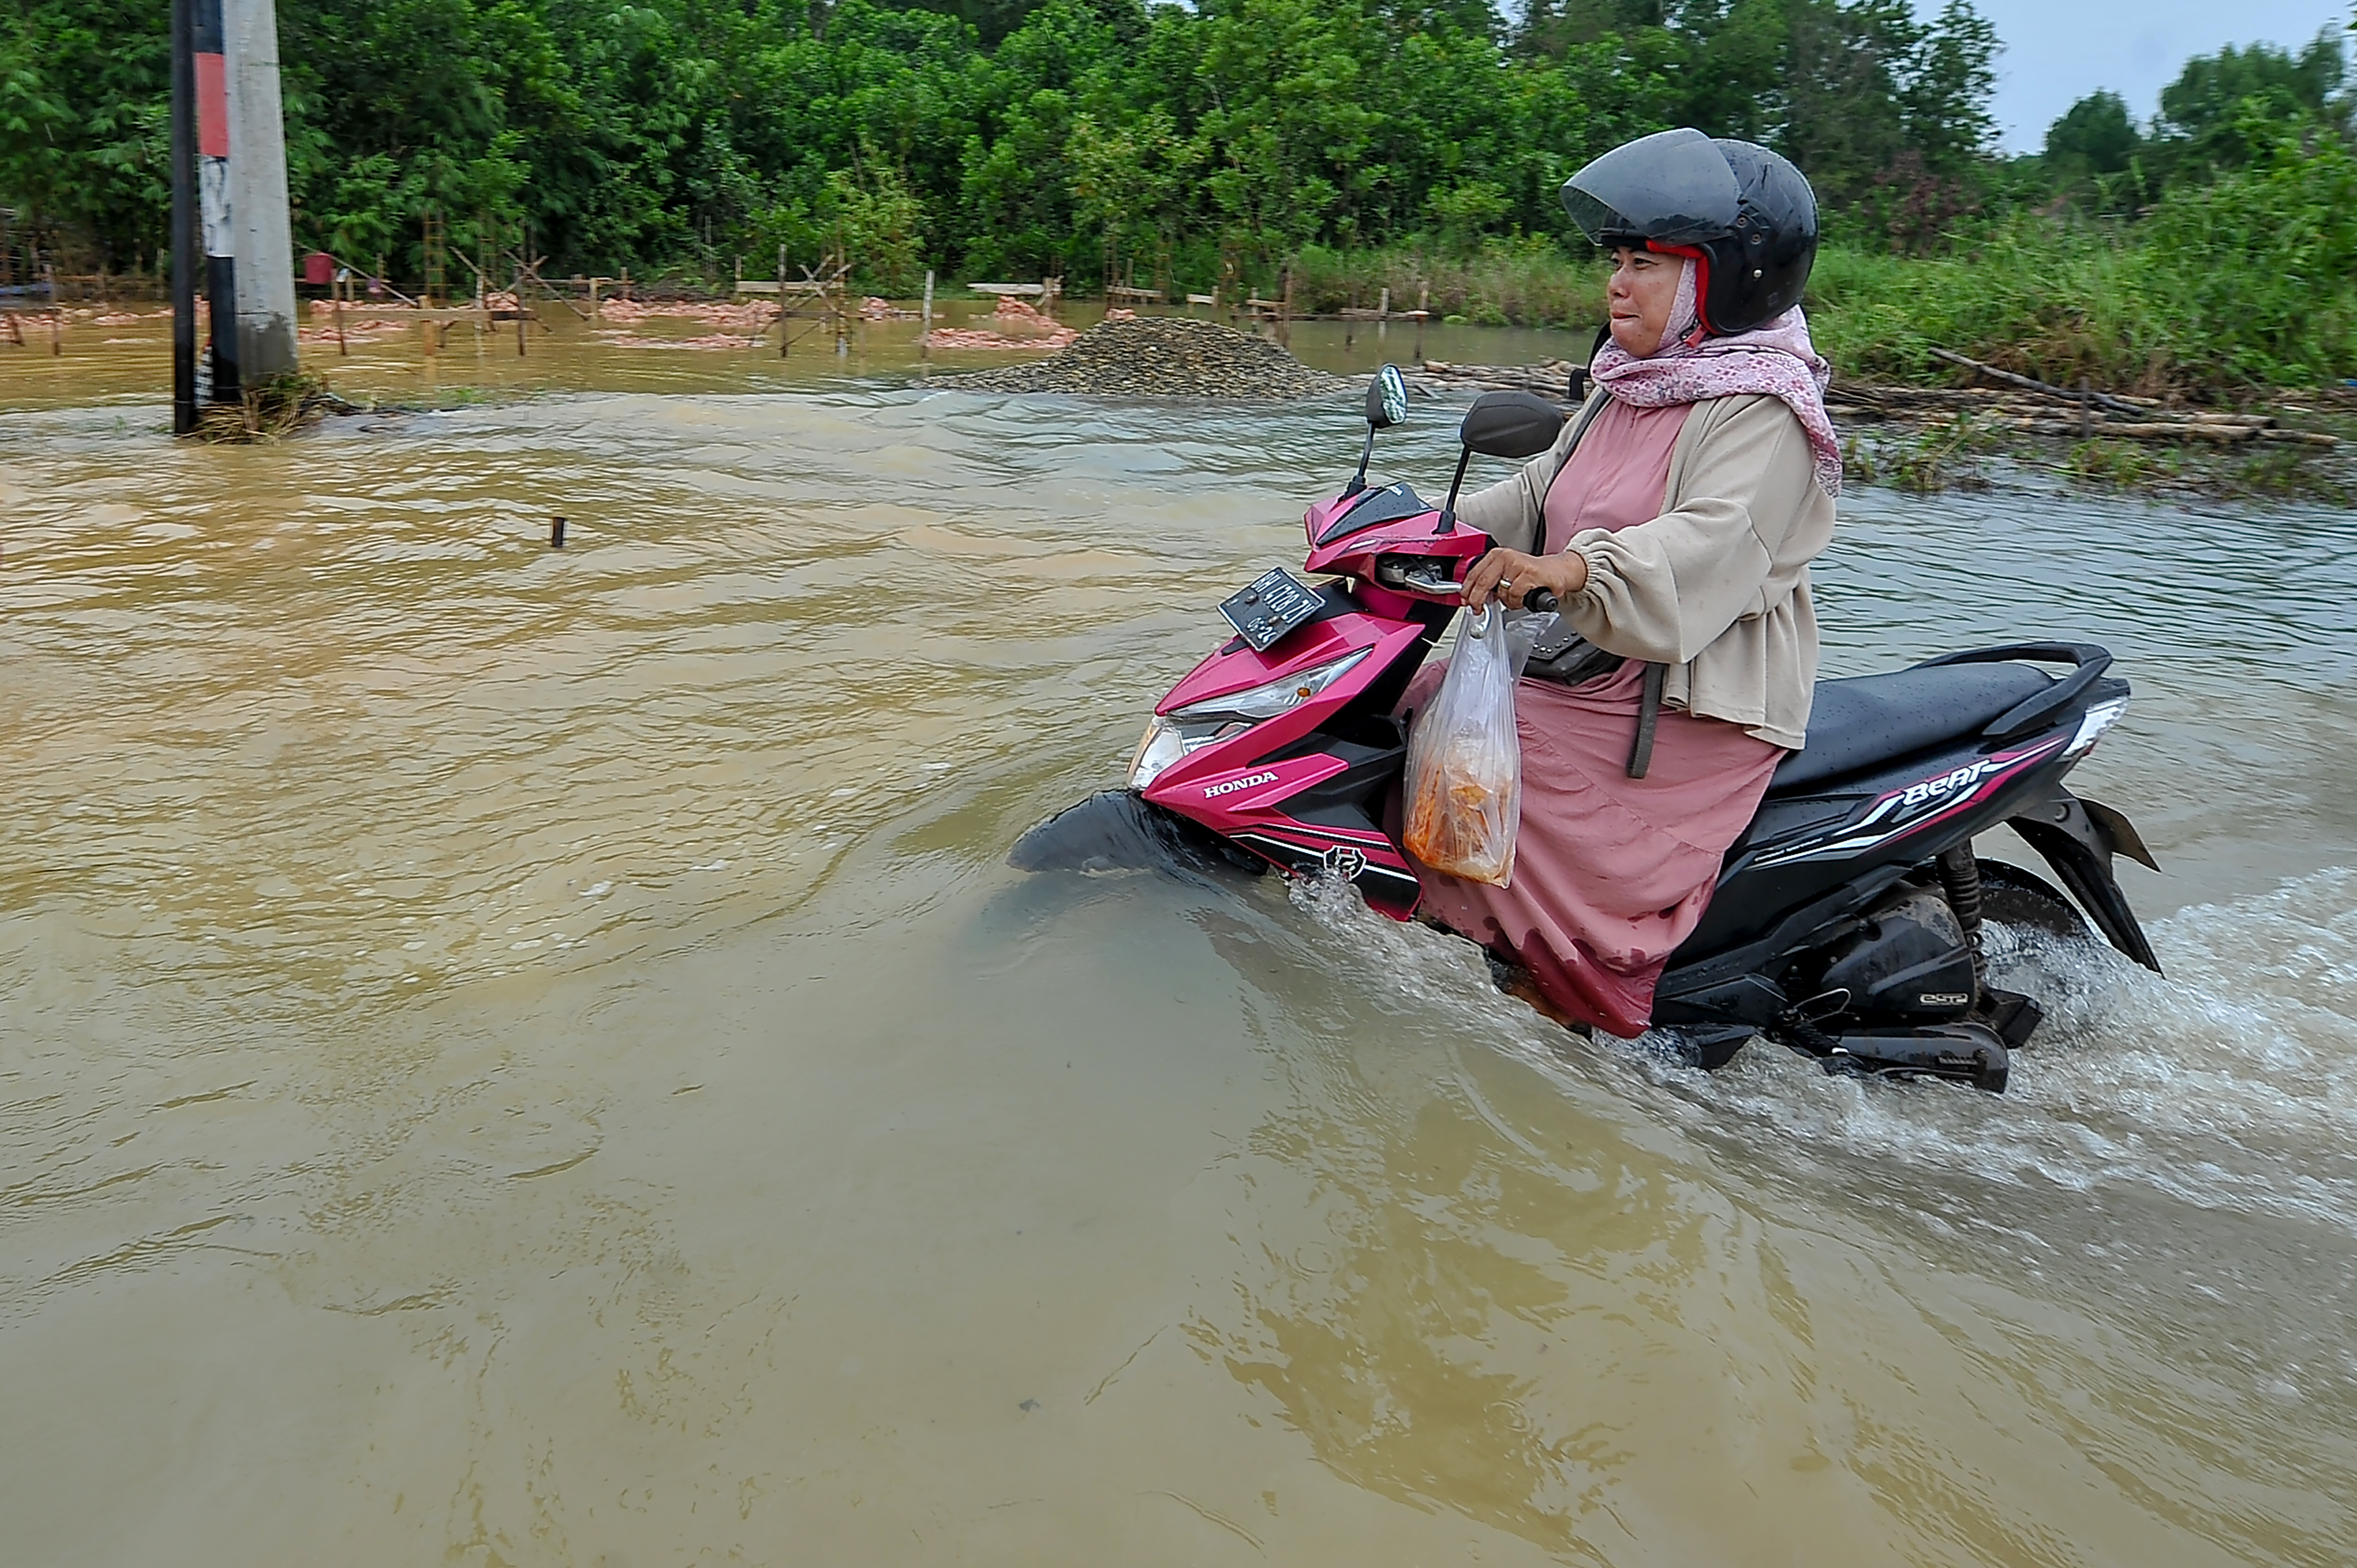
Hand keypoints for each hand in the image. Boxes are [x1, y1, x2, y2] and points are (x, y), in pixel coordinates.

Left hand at [1461, 547, 1586, 611]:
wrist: (1556, 571)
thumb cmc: (1530, 574)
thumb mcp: (1506, 574)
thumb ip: (1490, 583)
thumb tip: (1472, 598)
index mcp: (1496, 556)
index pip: (1474, 573)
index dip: (1467, 590)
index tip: (1464, 601)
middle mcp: (1505, 557)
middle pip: (1482, 582)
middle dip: (1477, 599)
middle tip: (1477, 609)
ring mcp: (1517, 564)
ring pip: (1501, 592)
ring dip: (1507, 602)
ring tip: (1516, 598)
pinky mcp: (1529, 573)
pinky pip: (1515, 594)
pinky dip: (1518, 601)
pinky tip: (1525, 597)